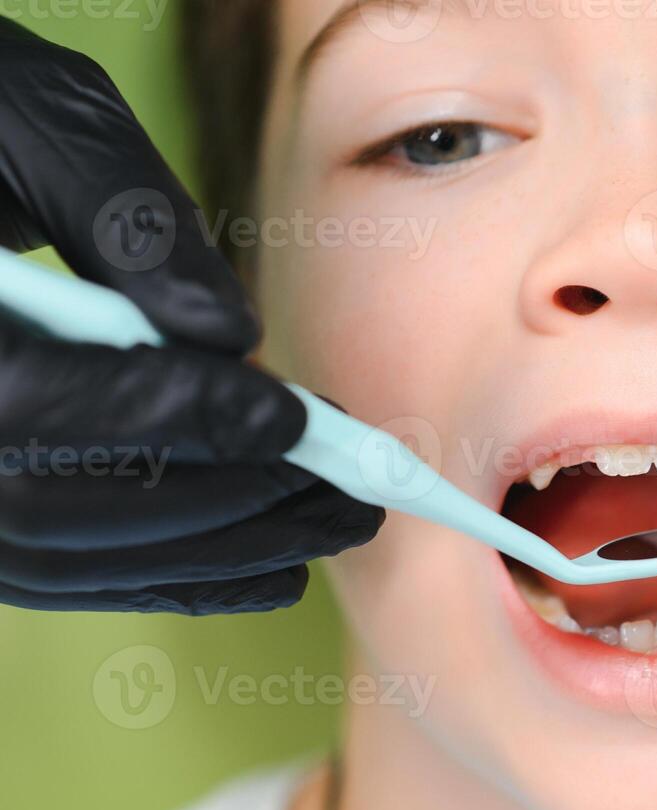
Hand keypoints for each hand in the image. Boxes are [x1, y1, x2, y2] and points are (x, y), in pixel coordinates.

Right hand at [0, 21, 382, 613]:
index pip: (24, 405)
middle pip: (49, 506)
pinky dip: (170, 575)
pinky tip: (273, 565)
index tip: (293, 417)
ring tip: (336, 519)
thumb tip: (231, 334)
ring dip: (214, 550)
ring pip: (60, 557)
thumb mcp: (32, 114)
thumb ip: (126, 215)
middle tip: (350, 488)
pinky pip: (56, 571)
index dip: (168, 418)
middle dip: (219, 500)